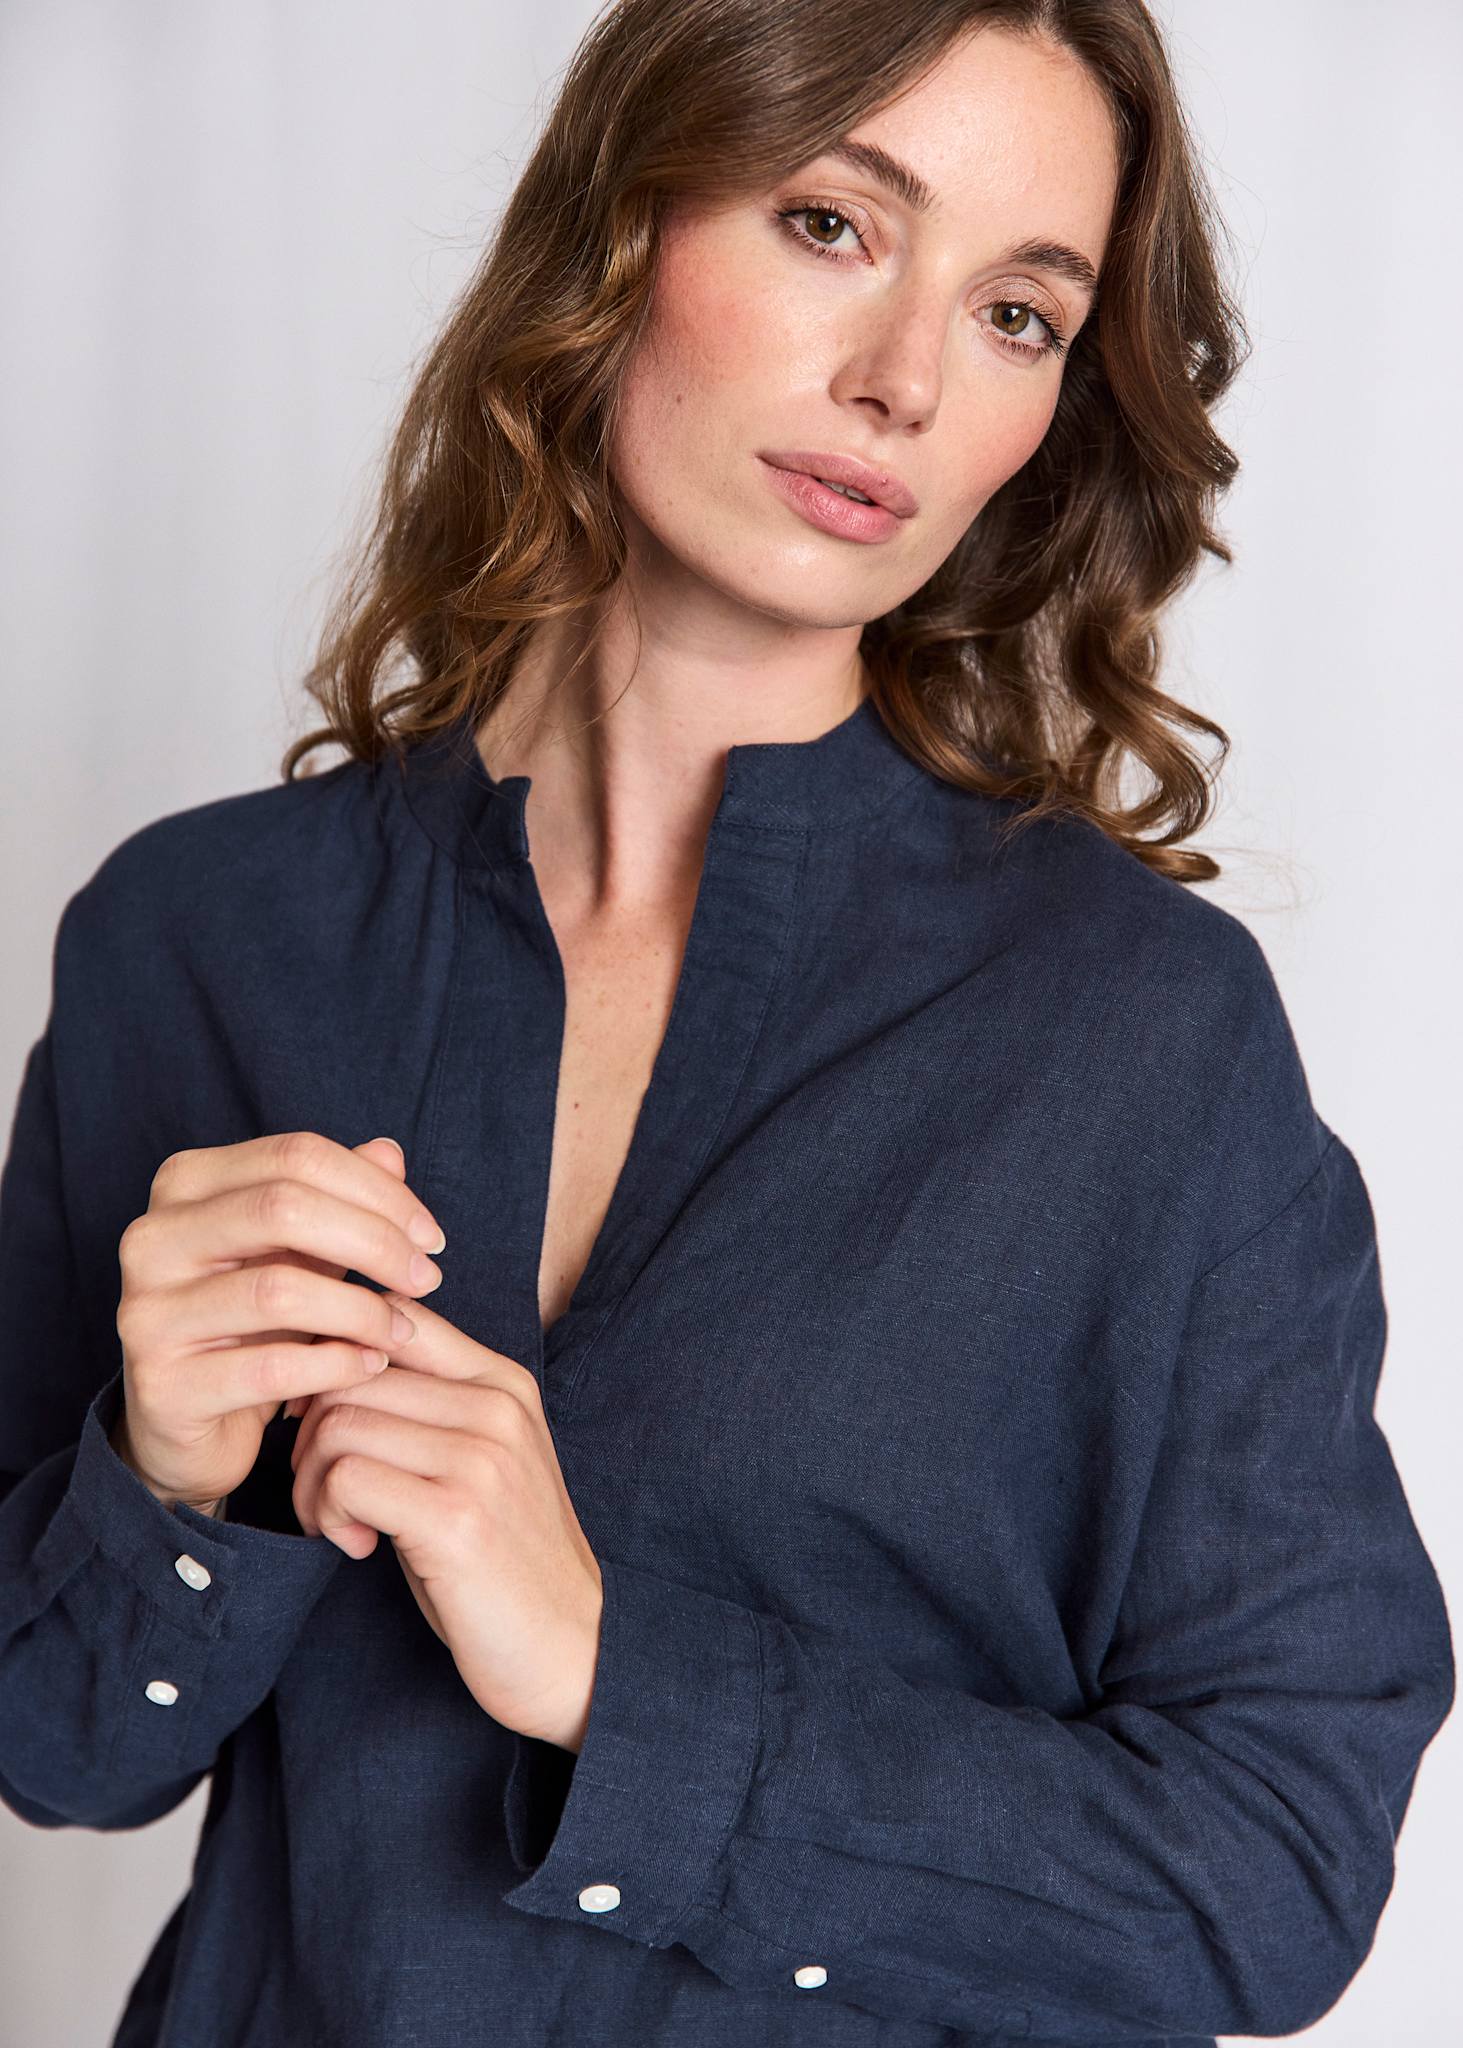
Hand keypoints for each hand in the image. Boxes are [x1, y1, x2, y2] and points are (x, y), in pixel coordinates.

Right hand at [111, 1131, 444, 1513]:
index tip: (430, 1236)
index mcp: (184, 1185)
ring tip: (402, 1330)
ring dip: (362, 1310)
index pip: (295, 1157)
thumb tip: (389, 1153)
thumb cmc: (250, 1324)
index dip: (378, 1190)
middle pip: (283, 1207)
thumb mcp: (298, 1253)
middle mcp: (151, 1239)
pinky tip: (369, 1366)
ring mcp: (146, 1313)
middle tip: (426, 1278)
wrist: (187, 1424)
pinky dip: (336, 1365)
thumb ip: (338, 1199)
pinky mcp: (162, 1386)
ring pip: (277, 1290)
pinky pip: (270, 1367)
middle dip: (375, 1241)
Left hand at [288, 1296, 603, 1750]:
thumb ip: (422, 1407)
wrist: (572, 1647)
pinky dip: (330, 1515)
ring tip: (340, 1524)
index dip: (333, 1360)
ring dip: (313, 1483)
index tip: (321, 1420)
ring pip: (339, 1424)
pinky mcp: (457, 1516)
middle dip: (309, 1436)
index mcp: (502, 1381)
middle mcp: (496, 1405)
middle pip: (350, 1374)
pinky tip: (360, 1546)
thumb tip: (325, 1366)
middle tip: (323, 1496)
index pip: (392, 1316)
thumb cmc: (503, 1558)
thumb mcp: (475, 1462)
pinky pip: (347, 1479)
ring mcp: (481, 1458)